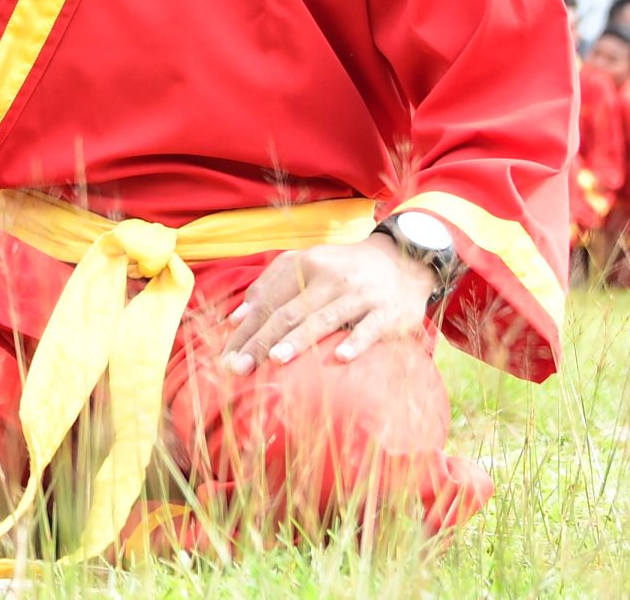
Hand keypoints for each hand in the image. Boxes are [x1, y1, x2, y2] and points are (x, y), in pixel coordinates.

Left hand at [222, 235, 433, 373]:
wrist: (402, 260)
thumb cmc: (342, 269)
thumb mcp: (305, 265)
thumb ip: (269, 286)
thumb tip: (235, 318)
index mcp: (307, 265)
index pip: (268, 301)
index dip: (246, 329)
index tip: (227, 356)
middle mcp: (331, 278)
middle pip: (289, 312)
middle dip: (261, 341)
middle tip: (239, 368)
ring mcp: (360, 295)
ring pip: (323, 319)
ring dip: (298, 340)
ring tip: (275, 359)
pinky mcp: (388, 313)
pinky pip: (369, 330)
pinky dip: (355, 342)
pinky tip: (339, 358)